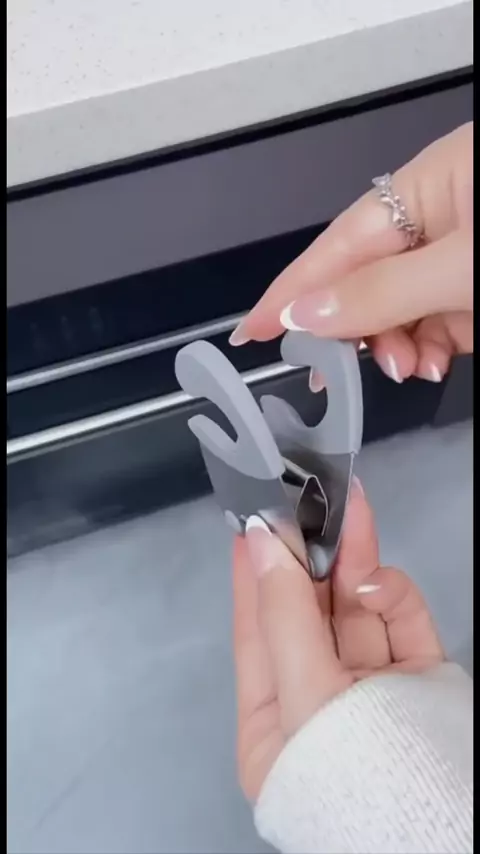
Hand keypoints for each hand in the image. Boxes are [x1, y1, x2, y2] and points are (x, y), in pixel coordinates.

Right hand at [230, 123, 472, 384]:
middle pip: (367, 283)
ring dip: (395, 349)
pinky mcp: (476, 292)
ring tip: (410, 368)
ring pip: (401, 313)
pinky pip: (437, 327)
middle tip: (342, 370)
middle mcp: (438, 221)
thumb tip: (304, 312)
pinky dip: (429, 352)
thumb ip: (383, 292)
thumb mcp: (459, 266)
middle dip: (355, 330)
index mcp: (426, 188)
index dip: (290, 292)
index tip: (249, 331)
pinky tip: (434, 364)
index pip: (337, 247)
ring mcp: (459, 260)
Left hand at [233, 481, 443, 801]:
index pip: (257, 637)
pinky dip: (390, 596)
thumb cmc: (351, 767)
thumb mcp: (303, 695)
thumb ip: (284, 616)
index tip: (251, 524)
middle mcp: (320, 705)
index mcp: (275, 726)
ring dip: (352, 561)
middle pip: (309, 618)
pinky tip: (376, 579)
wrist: (448, 823)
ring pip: (356, 613)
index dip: (254, 578)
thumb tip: (259, 544)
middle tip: (305, 504)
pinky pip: (401, 625)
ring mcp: (372, 692)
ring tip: (349, 508)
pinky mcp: (419, 679)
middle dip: (309, 559)